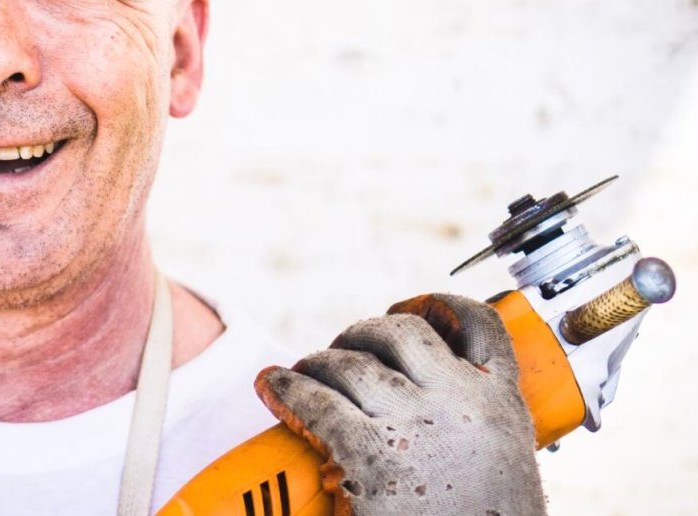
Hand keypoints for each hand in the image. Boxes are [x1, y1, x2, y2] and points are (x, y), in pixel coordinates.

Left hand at [255, 294, 545, 515]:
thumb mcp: (502, 471)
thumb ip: (473, 432)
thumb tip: (418, 406)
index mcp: (504, 407)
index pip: (480, 324)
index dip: (438, 305)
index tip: (406, 310)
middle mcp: (462, 403)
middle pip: (401, 332)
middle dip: (363, 334)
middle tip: (341, 356)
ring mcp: (416, 426)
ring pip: (352, 363)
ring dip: (319, 362)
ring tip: (302, 375)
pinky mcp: (371, 457)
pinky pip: (318, 402)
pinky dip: (288, 389)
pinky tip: (272, 387)